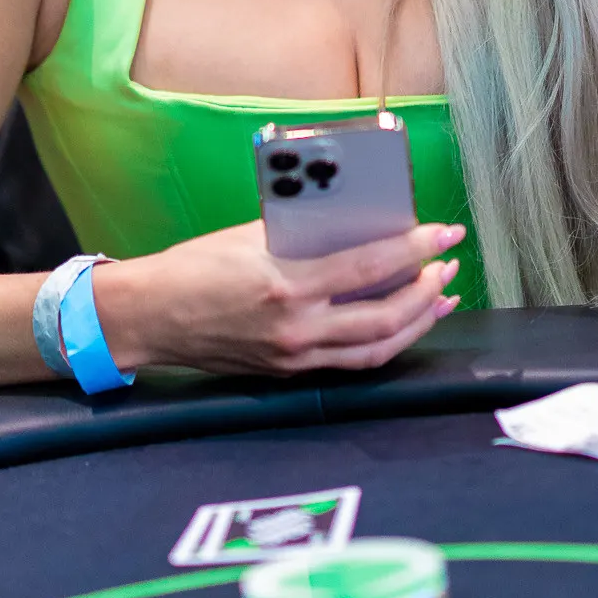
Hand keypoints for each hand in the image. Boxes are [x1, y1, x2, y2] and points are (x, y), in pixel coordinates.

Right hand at [93, 218, 464, 374]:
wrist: (150, 317)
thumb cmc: (193, 267)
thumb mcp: (249, 235)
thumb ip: (303, 235)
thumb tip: (355, 224)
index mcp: (287, 283)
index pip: (370, 266)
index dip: (416, 249)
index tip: (444, 232)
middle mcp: (296, 327)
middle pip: (387, 317)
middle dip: (429, 290)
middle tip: (448, 264)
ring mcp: (294, 356)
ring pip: (376, 349)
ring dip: (417, 322)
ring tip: (441, 298)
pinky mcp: (289, 372)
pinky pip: (351, 363)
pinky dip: (384, 344)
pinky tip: (401, 325)